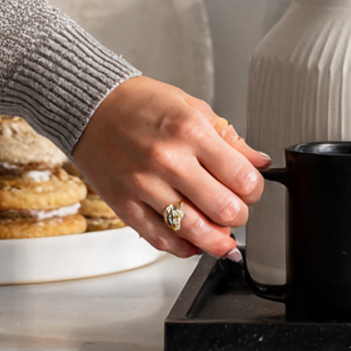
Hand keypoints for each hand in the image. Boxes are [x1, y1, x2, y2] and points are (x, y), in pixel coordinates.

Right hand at [71, 75, 268, 259]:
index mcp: (191, 131)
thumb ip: (229, 138)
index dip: (255, 189)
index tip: (252, 188)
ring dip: (217, 240)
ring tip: (224, 236)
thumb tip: (259, 161)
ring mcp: (143, 186)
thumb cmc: (142, 104)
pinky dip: (184, 247)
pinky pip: (160, 239)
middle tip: (238, 209)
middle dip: (240, 215)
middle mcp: (168, 160)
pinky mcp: (123, 205)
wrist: (91, 105)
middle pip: (224, 209)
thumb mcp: (194, 108)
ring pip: (193, 231)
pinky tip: (195, 242)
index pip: (242, 178)